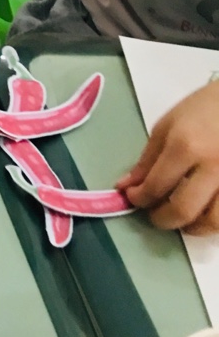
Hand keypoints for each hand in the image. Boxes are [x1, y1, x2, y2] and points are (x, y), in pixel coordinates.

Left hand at [118, 80, 218, 233]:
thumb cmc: (205, 108)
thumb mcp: (168, 125)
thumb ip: (148, 159)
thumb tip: (127, 186)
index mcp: (186, 147)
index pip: (156, 186)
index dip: (139, 198)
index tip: (133, 198)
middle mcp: (213, 167)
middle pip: (184, 210)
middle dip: (162, 219)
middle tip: (155, 214)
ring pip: (214, 222)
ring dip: (193, 228)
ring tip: (183, 218)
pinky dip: (214, 220)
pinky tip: (205, 212)